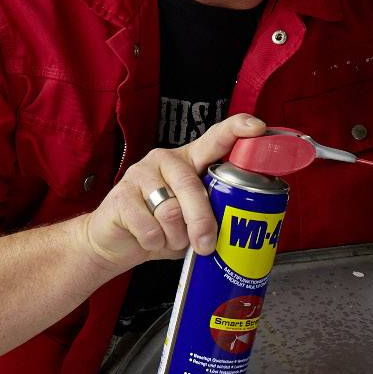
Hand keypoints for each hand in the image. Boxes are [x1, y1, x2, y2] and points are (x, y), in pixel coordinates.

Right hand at [80, 114, 267, 269]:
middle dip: (202, 221)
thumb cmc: (161, 227)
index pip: (216, 137)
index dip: (236, 130)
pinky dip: (155, 243)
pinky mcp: (121, 195)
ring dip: (175, 237)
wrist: (115, 241)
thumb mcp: (192, 219)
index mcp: (190, 160)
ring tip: (170, 240)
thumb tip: (236, 228)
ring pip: (170, 212)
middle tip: (207, 245)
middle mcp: (165, 159)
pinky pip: (149, 227)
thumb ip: (211, 214)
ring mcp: (141, 174)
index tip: (257, 128)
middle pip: (192, 187)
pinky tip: (149, 240)